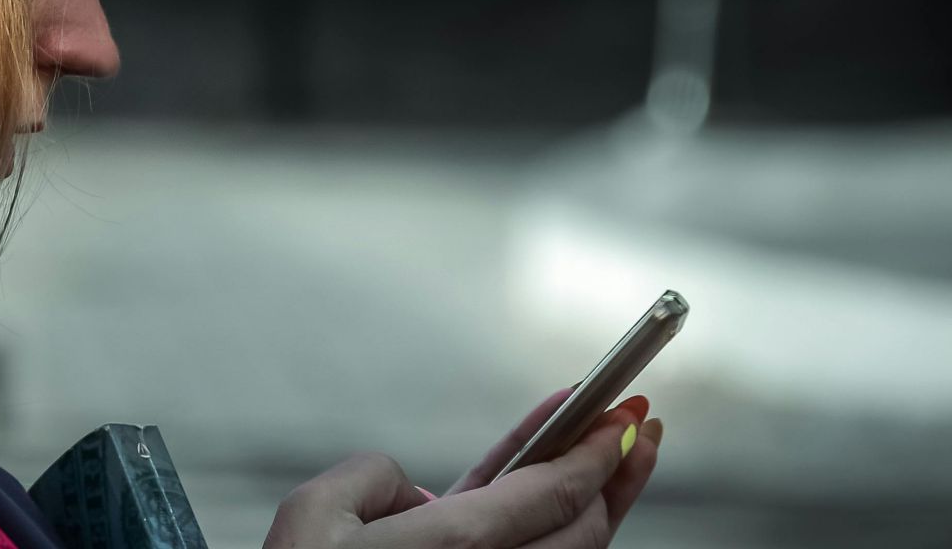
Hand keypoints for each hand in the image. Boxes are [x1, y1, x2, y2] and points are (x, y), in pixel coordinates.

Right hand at [261, 390, 662, 548]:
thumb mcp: (314, 511)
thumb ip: (374, 474)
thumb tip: (419, 496)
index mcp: (454, 548)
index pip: (551, 494)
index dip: (595, 451)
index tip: (624, 415)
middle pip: (582, 533)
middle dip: (618, 475)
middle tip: (637, 424)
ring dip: (601, 505)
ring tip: (620, 458)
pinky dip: (553, 529)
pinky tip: (547, 495)